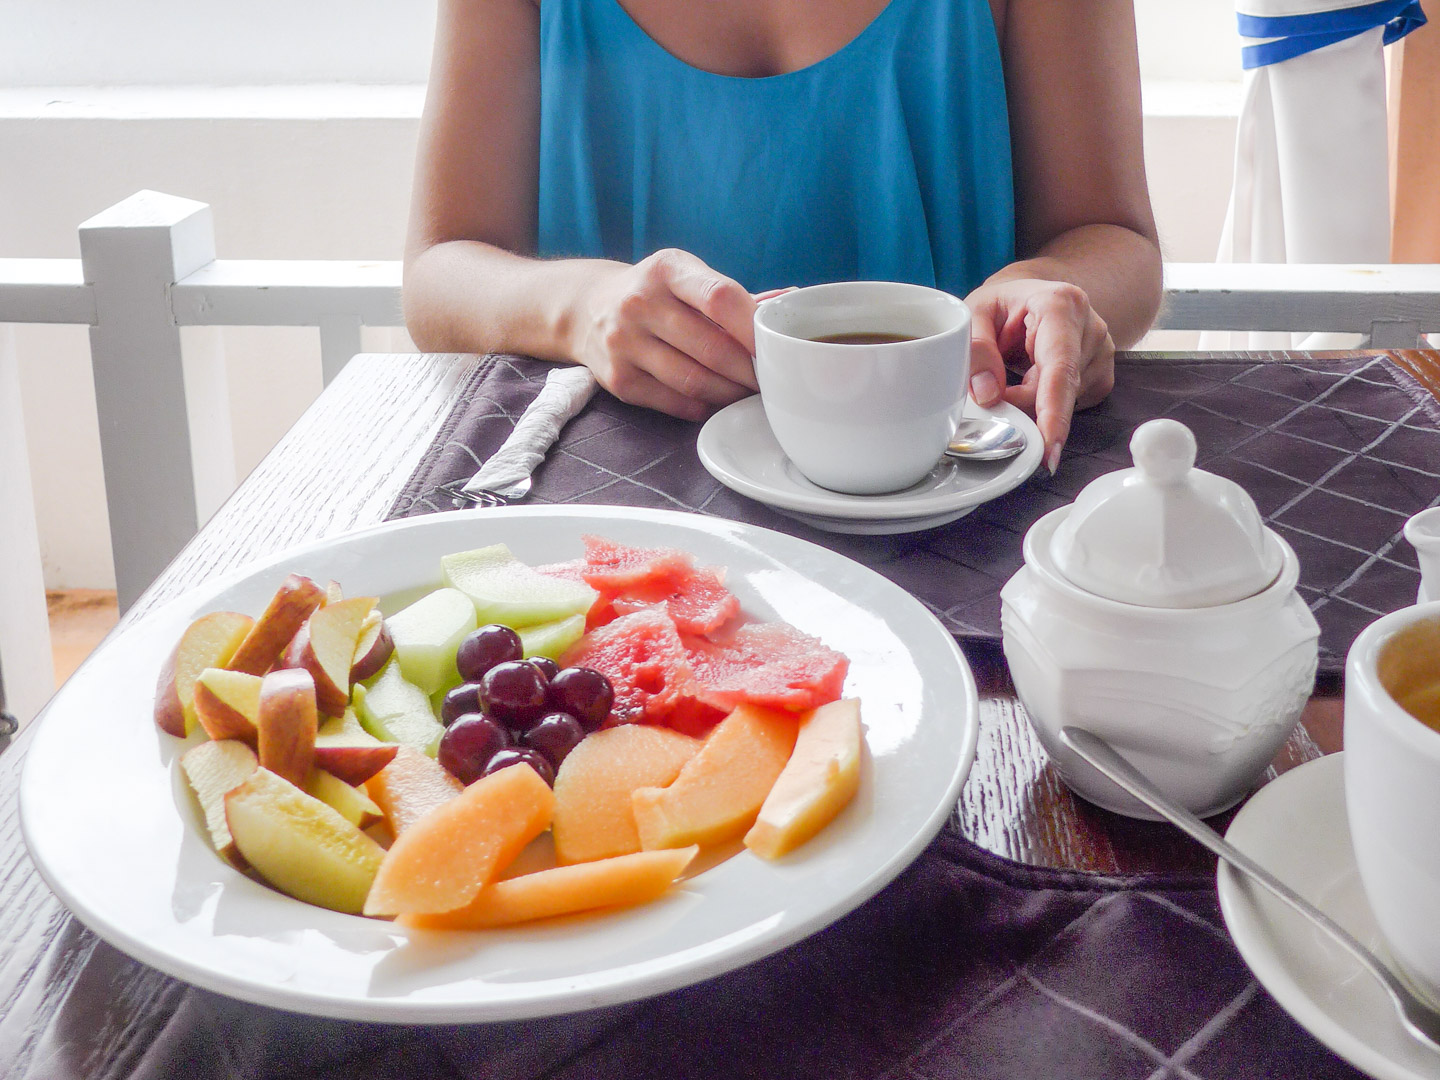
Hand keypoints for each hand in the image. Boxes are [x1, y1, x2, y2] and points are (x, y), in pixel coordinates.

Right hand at [570, 249, 759, 420]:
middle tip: (769, 379)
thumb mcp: (686, 276)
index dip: (754, 328)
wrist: (588, 308)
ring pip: (694, 380)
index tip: (776, 345)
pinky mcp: (618, 379)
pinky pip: (674, 401)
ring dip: (730, 392)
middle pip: (712, 347)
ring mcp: (624, 343)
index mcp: (667, 269)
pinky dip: (704, 404)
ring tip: (747, 392)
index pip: (720, 298)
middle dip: (750, 370)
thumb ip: (731, 295)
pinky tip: (715, 398)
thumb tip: (792, 300)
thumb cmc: (656, 293)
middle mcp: (639, 303)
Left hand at [964, 278, 1115, 473]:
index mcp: (1060, 304)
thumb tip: (987, 394)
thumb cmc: (1003, 304)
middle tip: (995, 397)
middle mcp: (1090, 327)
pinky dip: (1048, 402)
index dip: (1053, 411)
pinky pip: (1073, 404)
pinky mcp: (1101, 373)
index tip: (1047, 445)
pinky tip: (1035, 378)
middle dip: (1024, 405)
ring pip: (1066, 401)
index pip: (1059, 367)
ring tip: (1016, 370)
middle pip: (1059, 390)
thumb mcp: (976, 313)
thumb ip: (976, 350)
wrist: (1028, 297)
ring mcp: (1102, 351)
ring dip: (1034, 401)